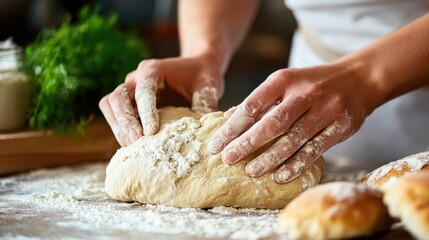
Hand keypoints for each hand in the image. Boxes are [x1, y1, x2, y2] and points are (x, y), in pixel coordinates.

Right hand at [99, 54, 223, 146]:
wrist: (197, 68)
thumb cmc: (203, 77)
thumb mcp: (209, 89)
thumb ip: (204, 107)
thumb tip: (200, 134)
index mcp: (154, 69)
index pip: (144, 90)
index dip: (145, 112)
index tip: (151, 132)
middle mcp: (137, 77)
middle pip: (118, 96)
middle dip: (125, 121)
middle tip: (137, 142)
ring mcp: (130, 89)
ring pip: (109, 105)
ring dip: (119, 127)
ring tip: (134, 147)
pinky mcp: (129, 102)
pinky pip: (115, 115)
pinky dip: (120, 130)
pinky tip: (134, 146)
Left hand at [207, 62, 378, 183]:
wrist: (358, 78)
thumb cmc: (312, 83)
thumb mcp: (286, 82)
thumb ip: (263, 101)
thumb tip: (231, 121)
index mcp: (284, 80)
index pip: (251, 105)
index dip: (231, 127)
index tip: (216, 144)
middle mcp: (304, 93)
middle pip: (271, 123)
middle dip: (246, 143)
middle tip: (228, 159)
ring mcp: (324, 110)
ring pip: (292, 139)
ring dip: (269, 158)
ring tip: (251, 171)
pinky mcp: (340, 126)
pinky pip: (314, 150)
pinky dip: (296, 165)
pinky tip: (280, 176)